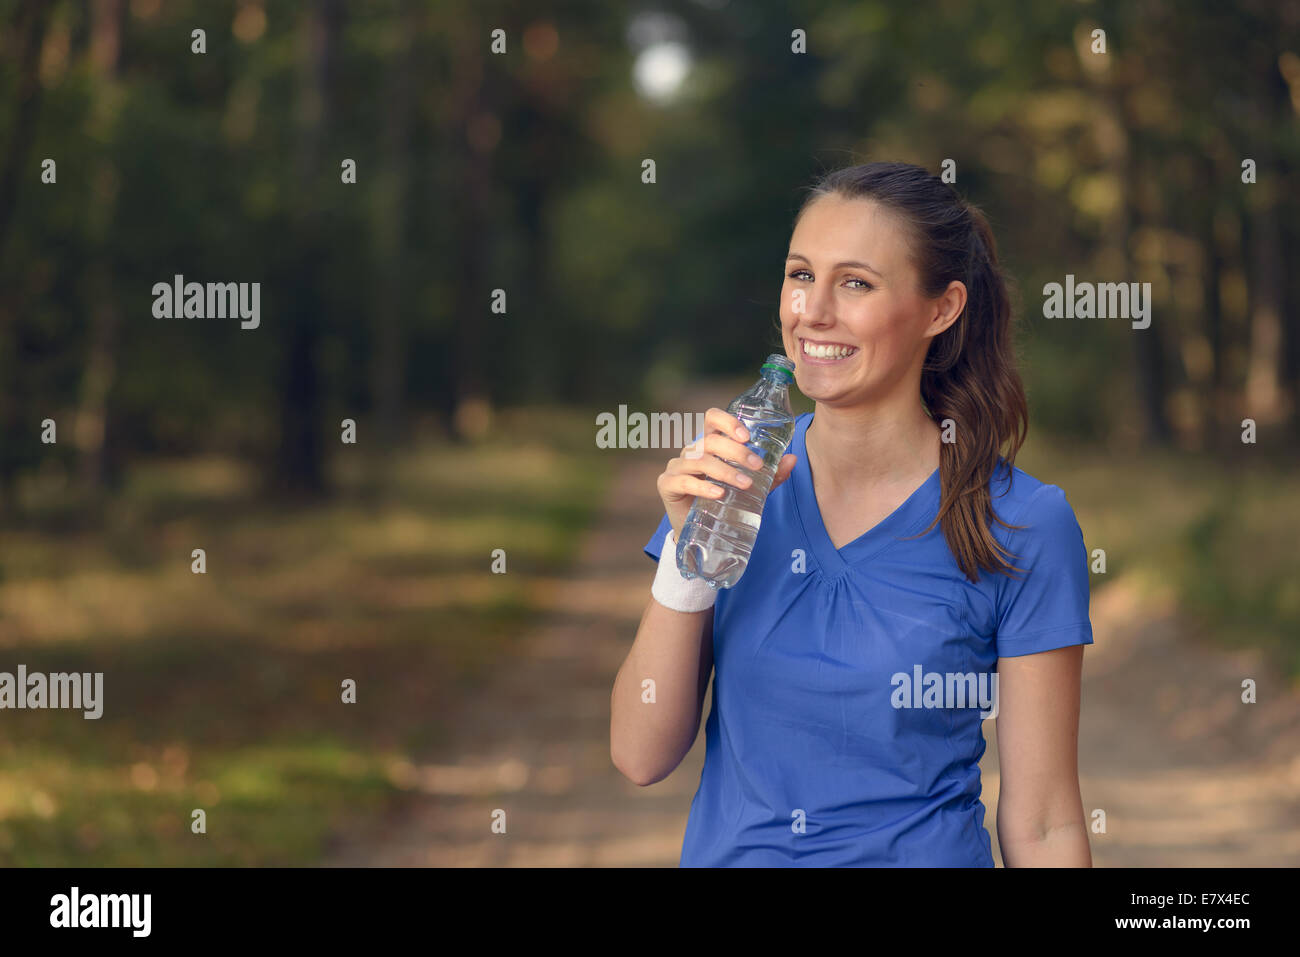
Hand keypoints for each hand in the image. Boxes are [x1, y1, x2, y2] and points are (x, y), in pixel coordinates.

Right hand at [655, 406, 796, 539]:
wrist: (701, 533)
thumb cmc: (725, 502)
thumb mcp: (752, 488)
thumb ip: (771, 475)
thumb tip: (792, 459)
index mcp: (709, 444)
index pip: (712, 418)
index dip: (728, 422)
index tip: (747, 436)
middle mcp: (691, 451)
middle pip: (710, 440)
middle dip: (736, 452)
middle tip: (757, 466)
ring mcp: (677, 467)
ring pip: (700, 460)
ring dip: (725, 470)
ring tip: (745, 484)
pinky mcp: (667, 485)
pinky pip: (684, 481)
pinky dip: (703, 487)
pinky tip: (719, 494)